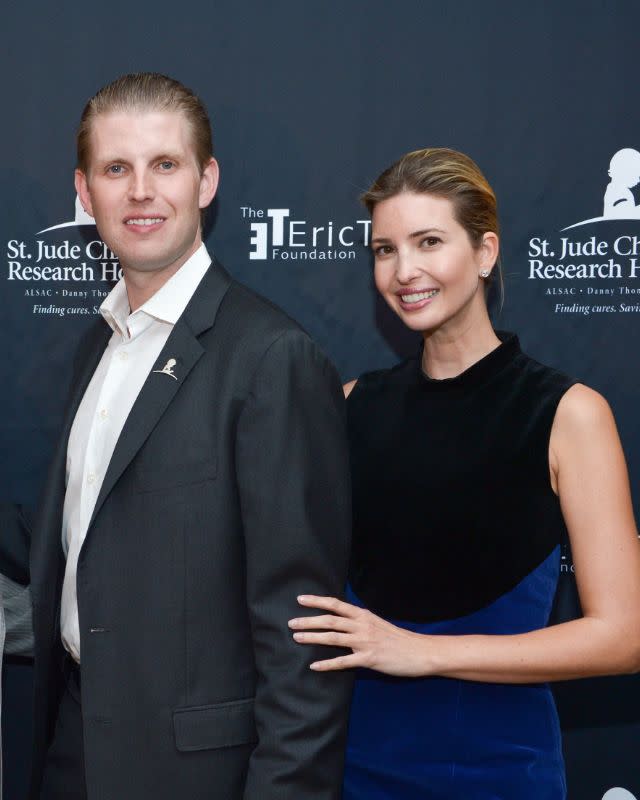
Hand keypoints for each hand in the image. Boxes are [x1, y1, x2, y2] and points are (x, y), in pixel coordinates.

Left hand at [288, 595, 429, 675]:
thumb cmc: (398, 638)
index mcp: (363, 615)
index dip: (317, 601)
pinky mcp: (368, 659)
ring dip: (313, 638)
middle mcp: (362, 625)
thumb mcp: (377, 623)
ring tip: (297, 638)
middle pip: (330, 621)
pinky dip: (327, 664)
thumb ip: (360, 621)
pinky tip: (314, 666)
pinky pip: (343, 662)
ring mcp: (364, 642)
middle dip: (309, 621)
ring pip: (333, 638)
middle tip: (291, 623)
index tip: (301, 599)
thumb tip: (342, 620)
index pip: (336, 605)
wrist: (419, 651)